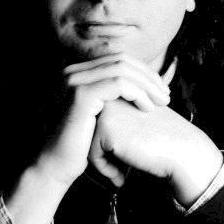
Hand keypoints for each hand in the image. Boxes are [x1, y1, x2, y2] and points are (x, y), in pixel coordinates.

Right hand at [37, 53, 171, 189]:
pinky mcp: (81, 94)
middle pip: (122, 60)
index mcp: (79, 71)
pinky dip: (138, 93)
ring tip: (162, 102)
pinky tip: (148, 108)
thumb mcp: (102, 114)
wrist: (57, 165)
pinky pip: (118, 84)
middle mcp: (74, 71)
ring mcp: (75, 80)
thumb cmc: (82, 143)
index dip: (143, 71)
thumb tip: (146, 83)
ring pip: (123, 69)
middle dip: (148, 76)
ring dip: (147, 84)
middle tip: (166, 95)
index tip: (160, 89)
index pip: (118, 59)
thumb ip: (116, 96)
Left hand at [89, 95, 223, 206]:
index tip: (130, 154)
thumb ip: (117, 118)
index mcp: (119, 89)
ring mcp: (106, 109)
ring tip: (123, 171)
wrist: (182, 149)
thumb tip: (93, 133)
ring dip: (104, 162)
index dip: (112, 144)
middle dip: (105, 152)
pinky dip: (105, 168)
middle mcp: (110, 95)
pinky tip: (122, 175)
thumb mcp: (137, 119)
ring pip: (88, 141)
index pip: (99, 122)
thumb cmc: (163, 138)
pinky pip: (92, 154)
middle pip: (91, 130)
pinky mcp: (105, 127)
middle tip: (125, 166)